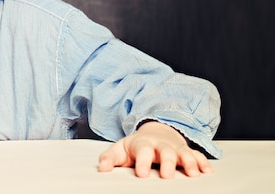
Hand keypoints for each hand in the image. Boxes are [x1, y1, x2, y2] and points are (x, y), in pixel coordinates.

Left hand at [98, 121, 212, 177]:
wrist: (155, 132)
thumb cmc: (137, 146)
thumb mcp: (121, 149)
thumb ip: (110, 158)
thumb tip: (101, 168)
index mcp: (143, 144)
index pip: (142, 150)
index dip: (142, 161)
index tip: (141, 173)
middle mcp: (161, 145)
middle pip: (165, 152)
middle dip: (167, 163)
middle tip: (167, 176)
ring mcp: (175, 148)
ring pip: (184, 153)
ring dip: (189, 163)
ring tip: (193, 174)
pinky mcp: (187, 152)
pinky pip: (197, 155)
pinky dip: (203, 163)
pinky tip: (207, 171)